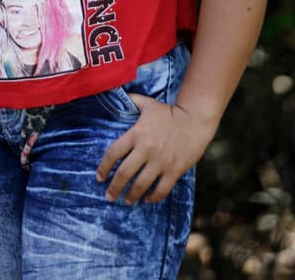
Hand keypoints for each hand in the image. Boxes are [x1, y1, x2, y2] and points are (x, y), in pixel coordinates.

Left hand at [95, 95, 216, 203]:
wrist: (196, 120)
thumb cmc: (169, 112)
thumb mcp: (147, 104)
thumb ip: (131, 101)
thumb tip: (115, 94)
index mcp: (136, 134)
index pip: (113, 154)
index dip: (103, 168)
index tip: (99, 177)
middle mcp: (146, 149)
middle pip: (124, 173)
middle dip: (114, 187)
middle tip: (109, 197)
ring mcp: (161, 161)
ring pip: (141, 184)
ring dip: (131, 195)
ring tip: (126, 201)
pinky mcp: (175, 170)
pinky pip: (162, 188)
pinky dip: (154, 197)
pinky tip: (148, 199)